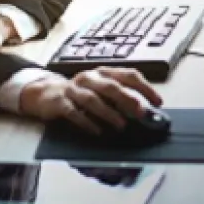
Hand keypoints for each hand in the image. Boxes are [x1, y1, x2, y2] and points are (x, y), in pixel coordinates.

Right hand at [19, 67, 162, 134]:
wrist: (45, 93)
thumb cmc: (80, 93)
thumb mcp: (100, 90)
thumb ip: (119, 97)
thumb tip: (145, 113)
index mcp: (104, 72)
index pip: (129, 75)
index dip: (145, 88)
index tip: (157, 102)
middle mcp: (90, 77)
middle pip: (111, 86)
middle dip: (128, 99)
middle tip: (141, 112)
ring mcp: (74, 88)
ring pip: (93, 99)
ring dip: (109, 113)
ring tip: (121, 125)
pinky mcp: (60, 102)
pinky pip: (73, 112)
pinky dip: (86, 122)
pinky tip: (96, 131)